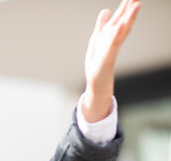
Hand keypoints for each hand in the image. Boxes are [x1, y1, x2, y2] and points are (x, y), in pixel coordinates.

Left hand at [82, 0, 140, 122]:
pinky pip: (113, 44)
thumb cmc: (98, 60)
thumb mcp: (97, 38)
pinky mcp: (108, 57)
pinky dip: (117, 34)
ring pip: (122, 30)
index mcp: (110, 34)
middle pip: (124, 21)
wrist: (97, 80)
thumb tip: (106, 10)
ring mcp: (112, 48)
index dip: (125, 6)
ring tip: (136, 5)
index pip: (120, 17)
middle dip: (130, 9)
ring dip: (129, 18)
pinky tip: (121, 25)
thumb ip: (102, 25)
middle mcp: (114, 39)